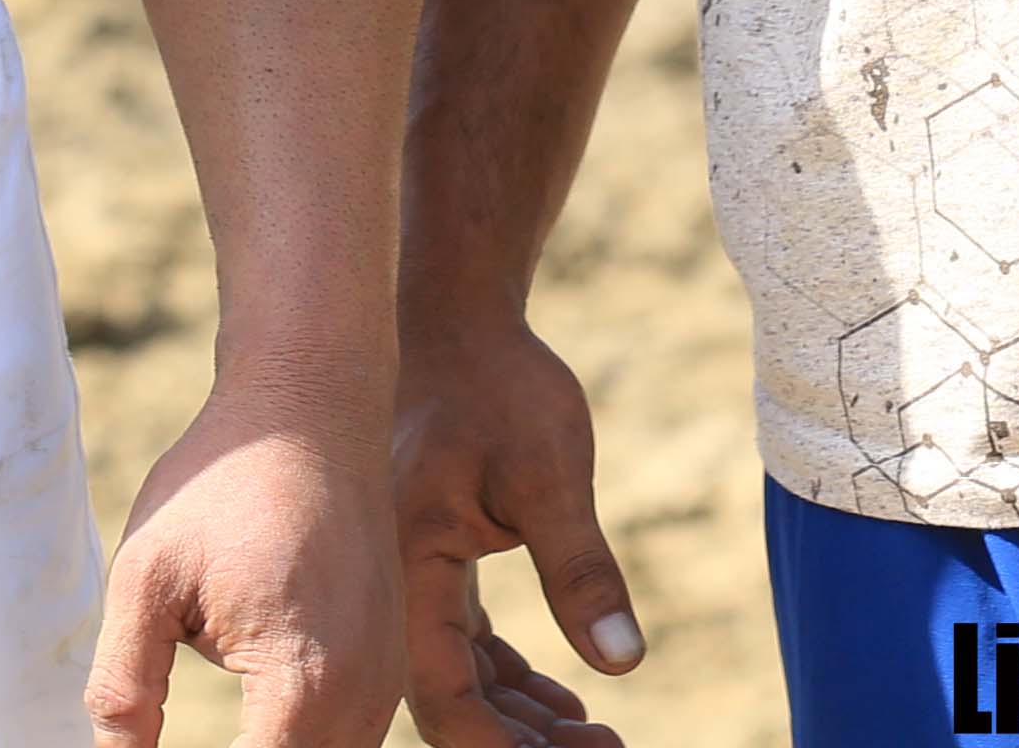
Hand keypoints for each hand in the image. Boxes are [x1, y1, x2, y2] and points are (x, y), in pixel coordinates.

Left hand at [87, 364, 398, 746]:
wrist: (314, 403)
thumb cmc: (226, 478)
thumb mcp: (147, 579)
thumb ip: (123, 690)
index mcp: (301, 684)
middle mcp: (362, 697)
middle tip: (156, 736)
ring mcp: (386, 682)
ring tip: (220, 724)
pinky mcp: (390, 664)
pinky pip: (347, 738)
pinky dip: (300, 742)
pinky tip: (253, 725)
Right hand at [393, 309, 644, 747]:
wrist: (456, 315)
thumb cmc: (498, 384)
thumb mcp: (551, 474)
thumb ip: (581, 570)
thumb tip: (623, 663)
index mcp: (410, 566)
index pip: (442, 695)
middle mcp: (395, 583)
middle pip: (448, 702)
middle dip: (520, 743)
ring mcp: (412, 573)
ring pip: (457, 678)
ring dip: (519, 718)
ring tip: (594, 738)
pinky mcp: (434, 559)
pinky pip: (464, 645)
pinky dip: (511, 679)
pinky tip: (564, 697)